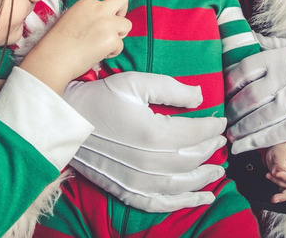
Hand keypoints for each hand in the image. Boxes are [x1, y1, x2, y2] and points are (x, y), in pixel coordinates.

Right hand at [23, 0, 130, 90]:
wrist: (53, 58)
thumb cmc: (58, 43)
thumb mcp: (72, 18)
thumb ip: (89, 16)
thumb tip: (102, 23)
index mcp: (87, 2)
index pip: (106, 2)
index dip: (105, 15)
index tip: (97, 26)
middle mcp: (99, 8)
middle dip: (123, 11)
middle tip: (114, 26)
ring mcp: (107, 23)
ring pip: (127, 25)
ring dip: (118, 36)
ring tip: (102, 45)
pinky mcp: (112, 39)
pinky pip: (121, 46)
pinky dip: (112, 52)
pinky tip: (97, 55)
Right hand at [63, 72, 227, 212]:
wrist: (65, 122)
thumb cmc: (99, 98)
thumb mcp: (135, 82)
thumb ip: (171, 88)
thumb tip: (200, 97)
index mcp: (153, 133)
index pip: (195, 133)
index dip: (212, 128)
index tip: (220, 122)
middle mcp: (148, 162)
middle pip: (191, 159)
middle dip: (210, 150)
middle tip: (220, 142)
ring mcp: (137, 181)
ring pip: (182, 184)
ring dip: (204, 178)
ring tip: (218, 171)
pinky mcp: (127, 191)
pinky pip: (162, 204)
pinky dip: (185, 202)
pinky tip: (202, 198)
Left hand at [225, 39, 285, 154]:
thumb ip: (273, 45)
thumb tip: (250, 39)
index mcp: (279, 58)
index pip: (243, 70)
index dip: (229, 84)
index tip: (223, 93)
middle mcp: (283, 79)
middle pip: (247, 98)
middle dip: (231, 112)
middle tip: (223, 120)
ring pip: (258, 118)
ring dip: (239, 130)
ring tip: (229, 136)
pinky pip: (276, 133)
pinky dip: (256, 142)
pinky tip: (243, 147)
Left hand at [263, 142, 285, 203]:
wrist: (277, 146)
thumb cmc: (280, 146)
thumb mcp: (280, 150)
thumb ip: (280, 161)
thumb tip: (278, 173)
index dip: (285, 178)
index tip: (275, 173)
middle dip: (279, 181)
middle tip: (269, 174)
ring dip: (282, 195)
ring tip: (274, 199)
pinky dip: (281, 196)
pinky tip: (275, 198)